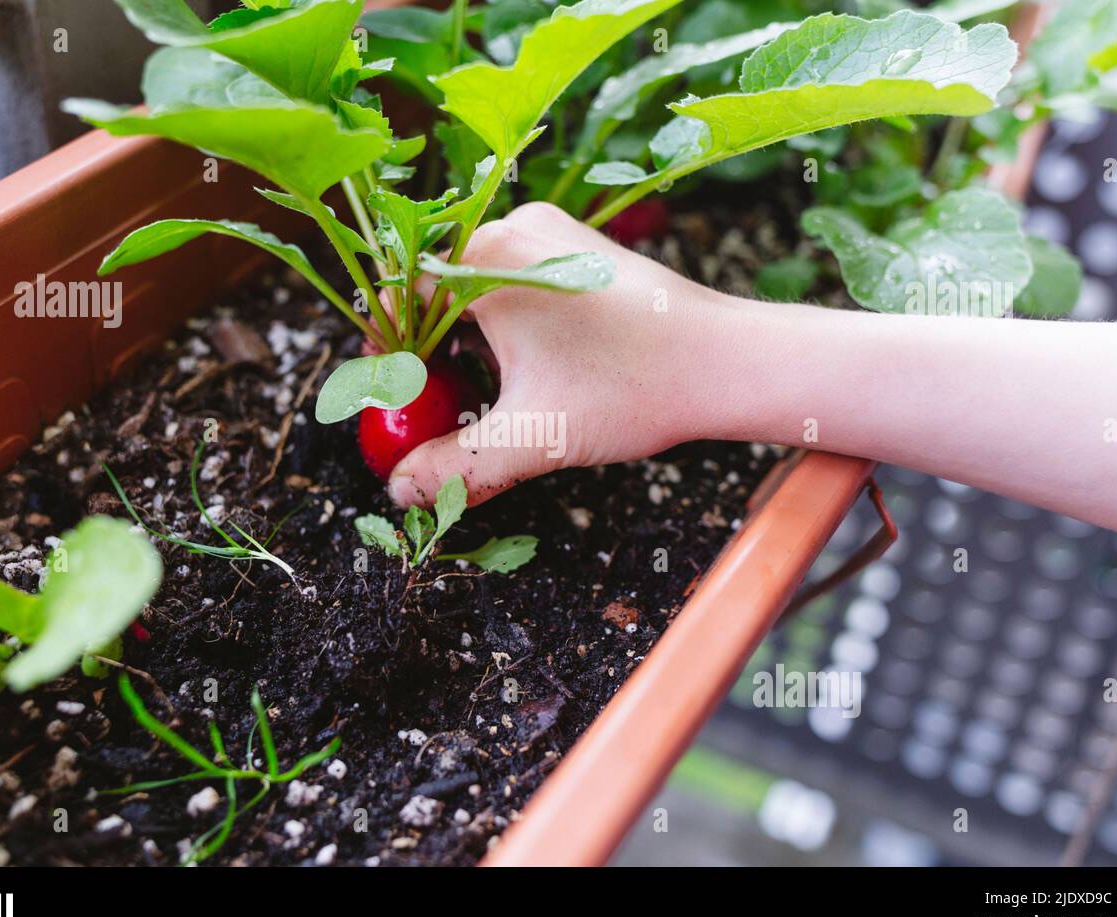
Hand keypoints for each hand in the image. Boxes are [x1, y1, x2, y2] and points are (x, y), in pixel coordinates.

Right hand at [388, 203, 729, 507]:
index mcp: (487, 258)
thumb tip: (401, 489)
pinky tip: (521, 369)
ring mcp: (549, 232)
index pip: (400, 294)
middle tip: (434, 407)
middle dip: (428, 350)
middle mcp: (513, 228)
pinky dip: (501, 322)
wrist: (726, 361)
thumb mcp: (533, 436)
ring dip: (465, 338)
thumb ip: (457, 466)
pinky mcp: (576, 247)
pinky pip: (512, 279)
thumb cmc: (633, 387)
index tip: (397, 398)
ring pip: (474, 284)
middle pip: (435, 287)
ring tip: (480, 394)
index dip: (390, 351)